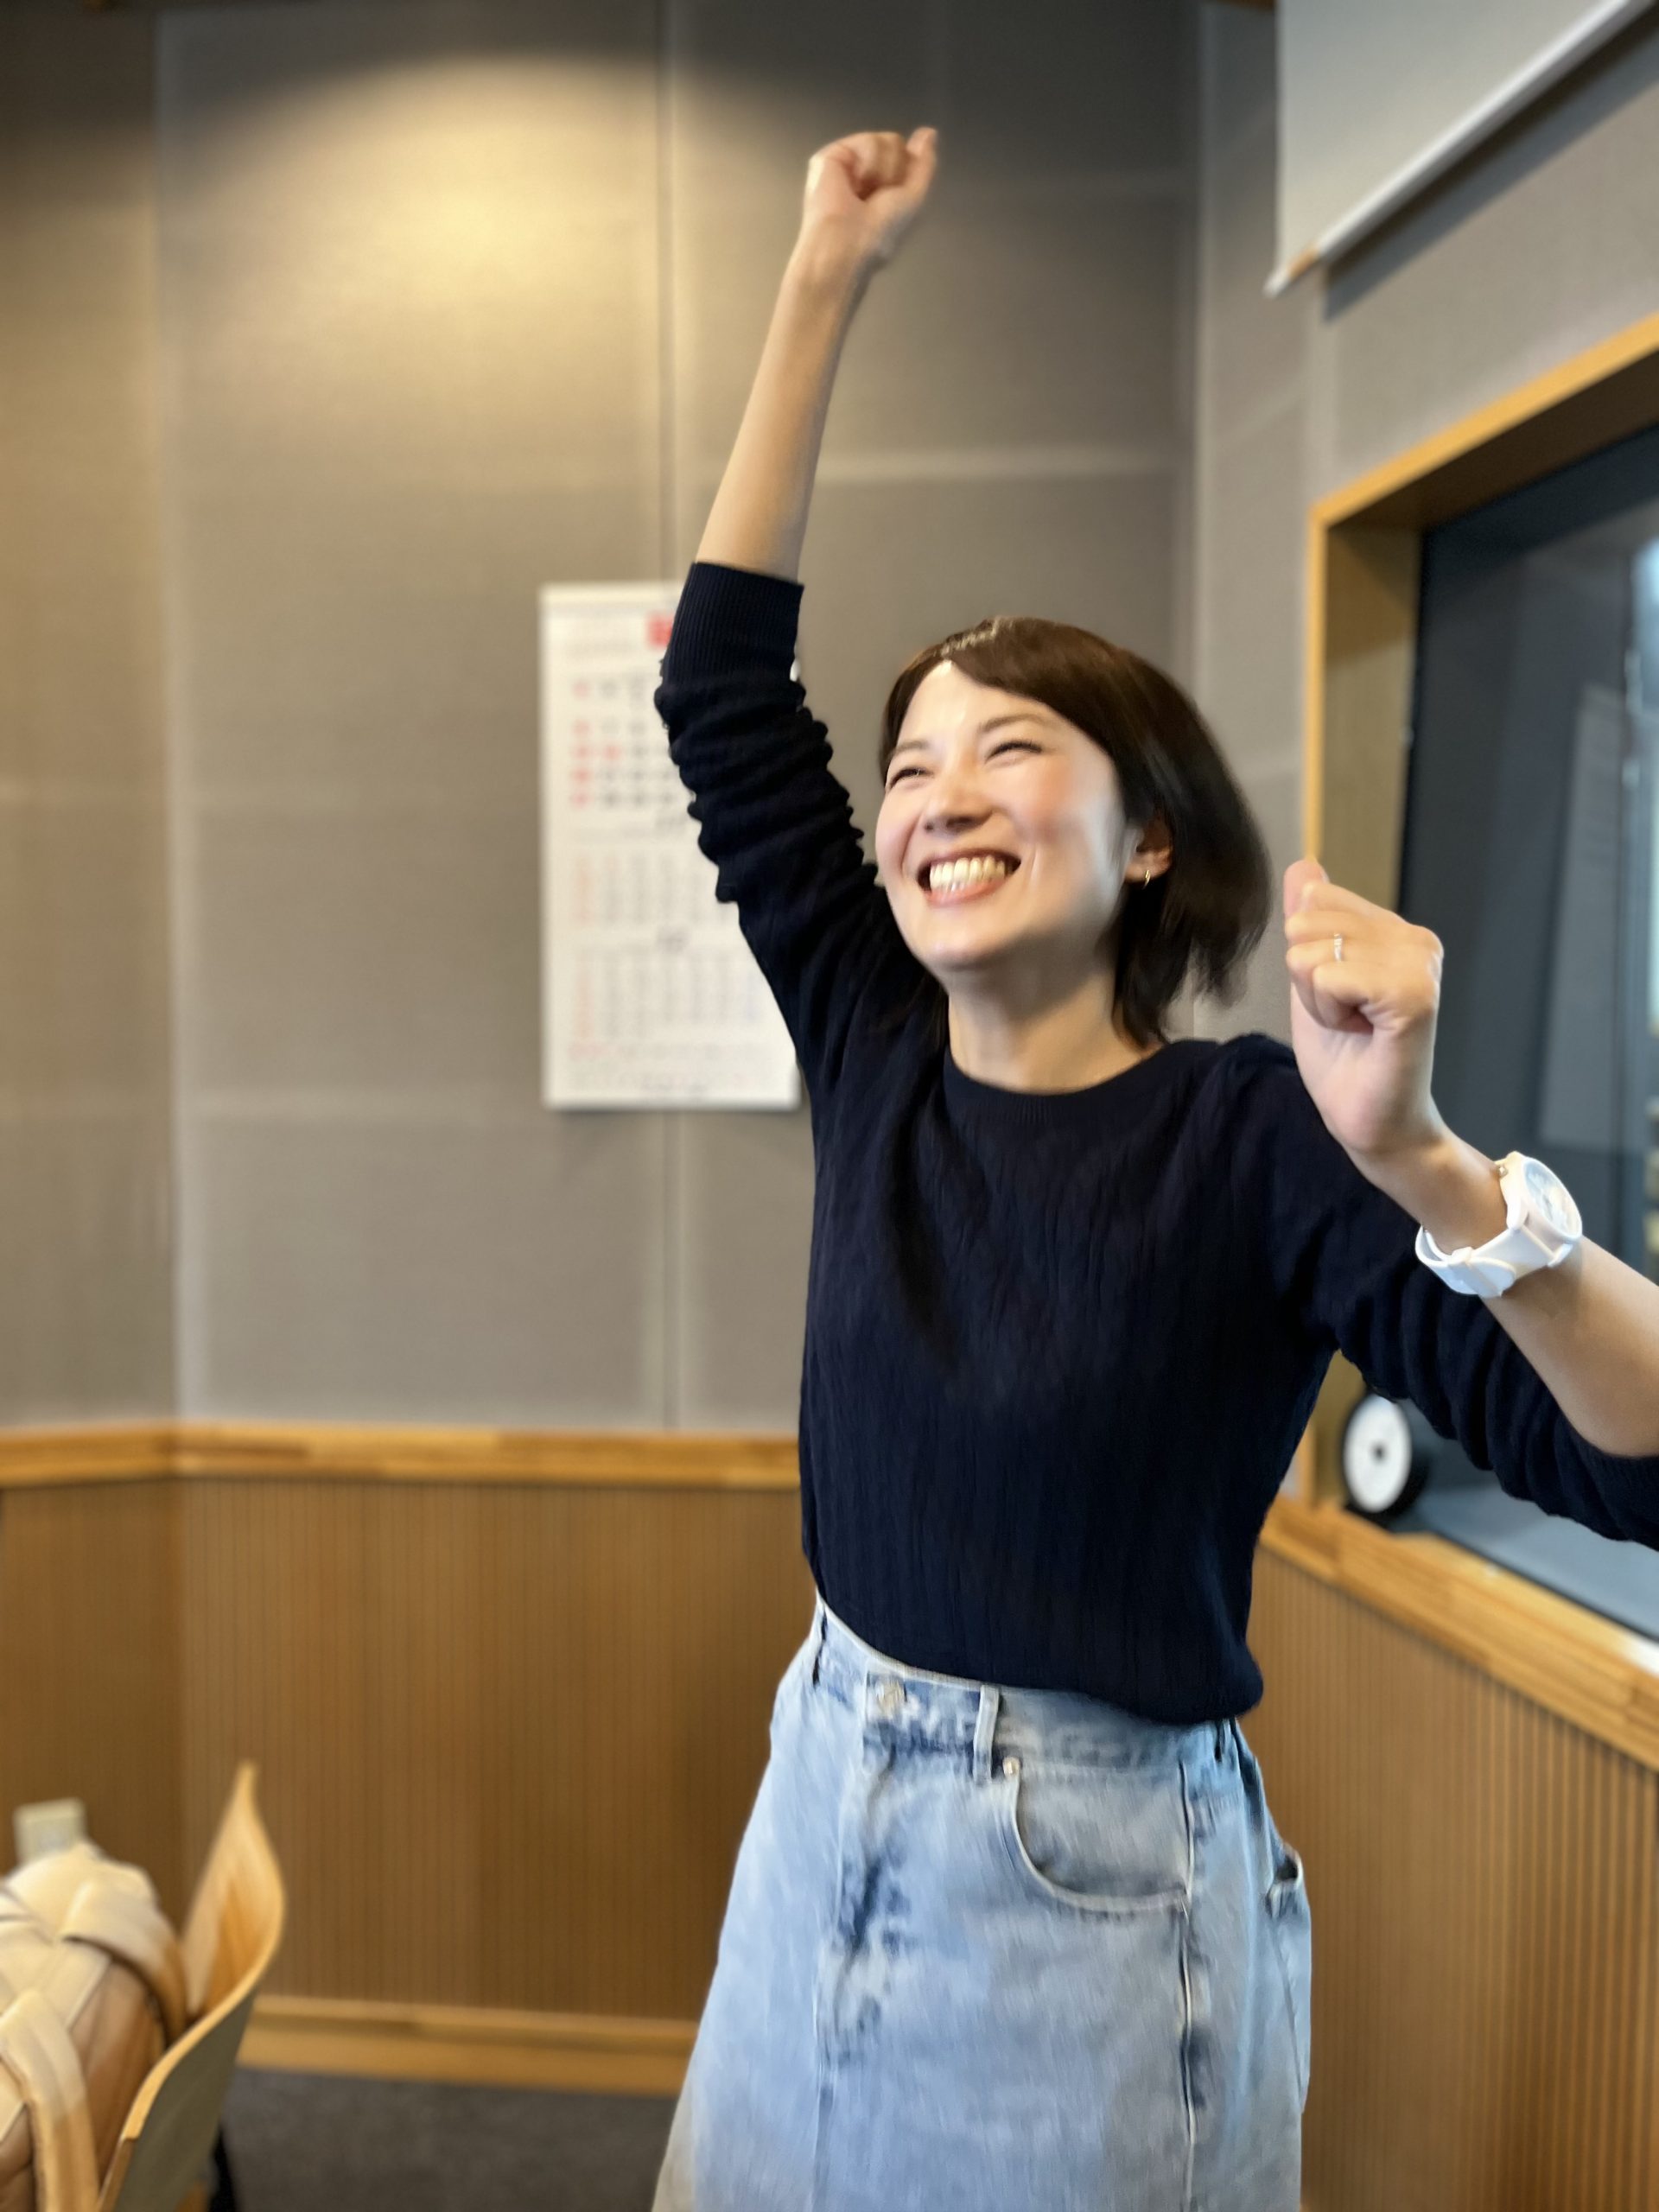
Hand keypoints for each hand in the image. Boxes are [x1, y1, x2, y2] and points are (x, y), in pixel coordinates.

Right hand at [797, 128, 938, 276]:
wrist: (847, 242)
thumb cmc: (880, 230)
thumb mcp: (914, 198)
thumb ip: (924, 164)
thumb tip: (930, 132)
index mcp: (882, 185)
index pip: (905, 156)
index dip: (909, 166)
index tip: (901, 188)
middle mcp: (865, 171)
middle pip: (896, 144)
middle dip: (895, 172)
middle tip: (877, 197)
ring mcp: (848, 162)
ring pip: (886, 140)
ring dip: (882, 172)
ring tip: (863, 193)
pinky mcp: (831, 155)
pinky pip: (867, 141)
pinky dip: (867, 164)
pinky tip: (853, 183)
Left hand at [1281, 857, 1449, 1163]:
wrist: (1371, 1123)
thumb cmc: (1344, 1059)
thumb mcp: (1312, 980)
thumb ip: (1311, 923)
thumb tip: (1304, 867)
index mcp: (1395, 930)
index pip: (1313, 900)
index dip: (1305, 957)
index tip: (1339, 999)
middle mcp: (1415, 937)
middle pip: (1306, 923)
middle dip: (1308, 978)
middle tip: (1346, 1017)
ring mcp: (1419, 963)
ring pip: (1312, 952)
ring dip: (1318, 1001)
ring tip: (1355, 1027)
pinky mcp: (1415, 994)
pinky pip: (1330, 978)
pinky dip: (1328, 1013)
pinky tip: (1361, 1034)